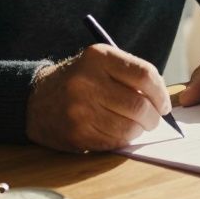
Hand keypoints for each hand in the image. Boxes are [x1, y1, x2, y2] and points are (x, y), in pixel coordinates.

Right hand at [25, 44, 171, 151]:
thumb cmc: (78, 81)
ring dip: (139, 130)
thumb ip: (129, 75)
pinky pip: (114, 141)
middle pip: (139, 105)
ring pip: (129, 127)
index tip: (164, 104)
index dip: (161, 93)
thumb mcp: (98, 64)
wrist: (34, 100)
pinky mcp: (77, 133)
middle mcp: (88, 81)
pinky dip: (123, 140)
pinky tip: (117, 133)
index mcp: (98, 57)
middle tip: (154, 120)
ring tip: (136, 126)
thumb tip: (162, 101)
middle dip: (154, 117)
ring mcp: (81, 109)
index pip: (144, 75)